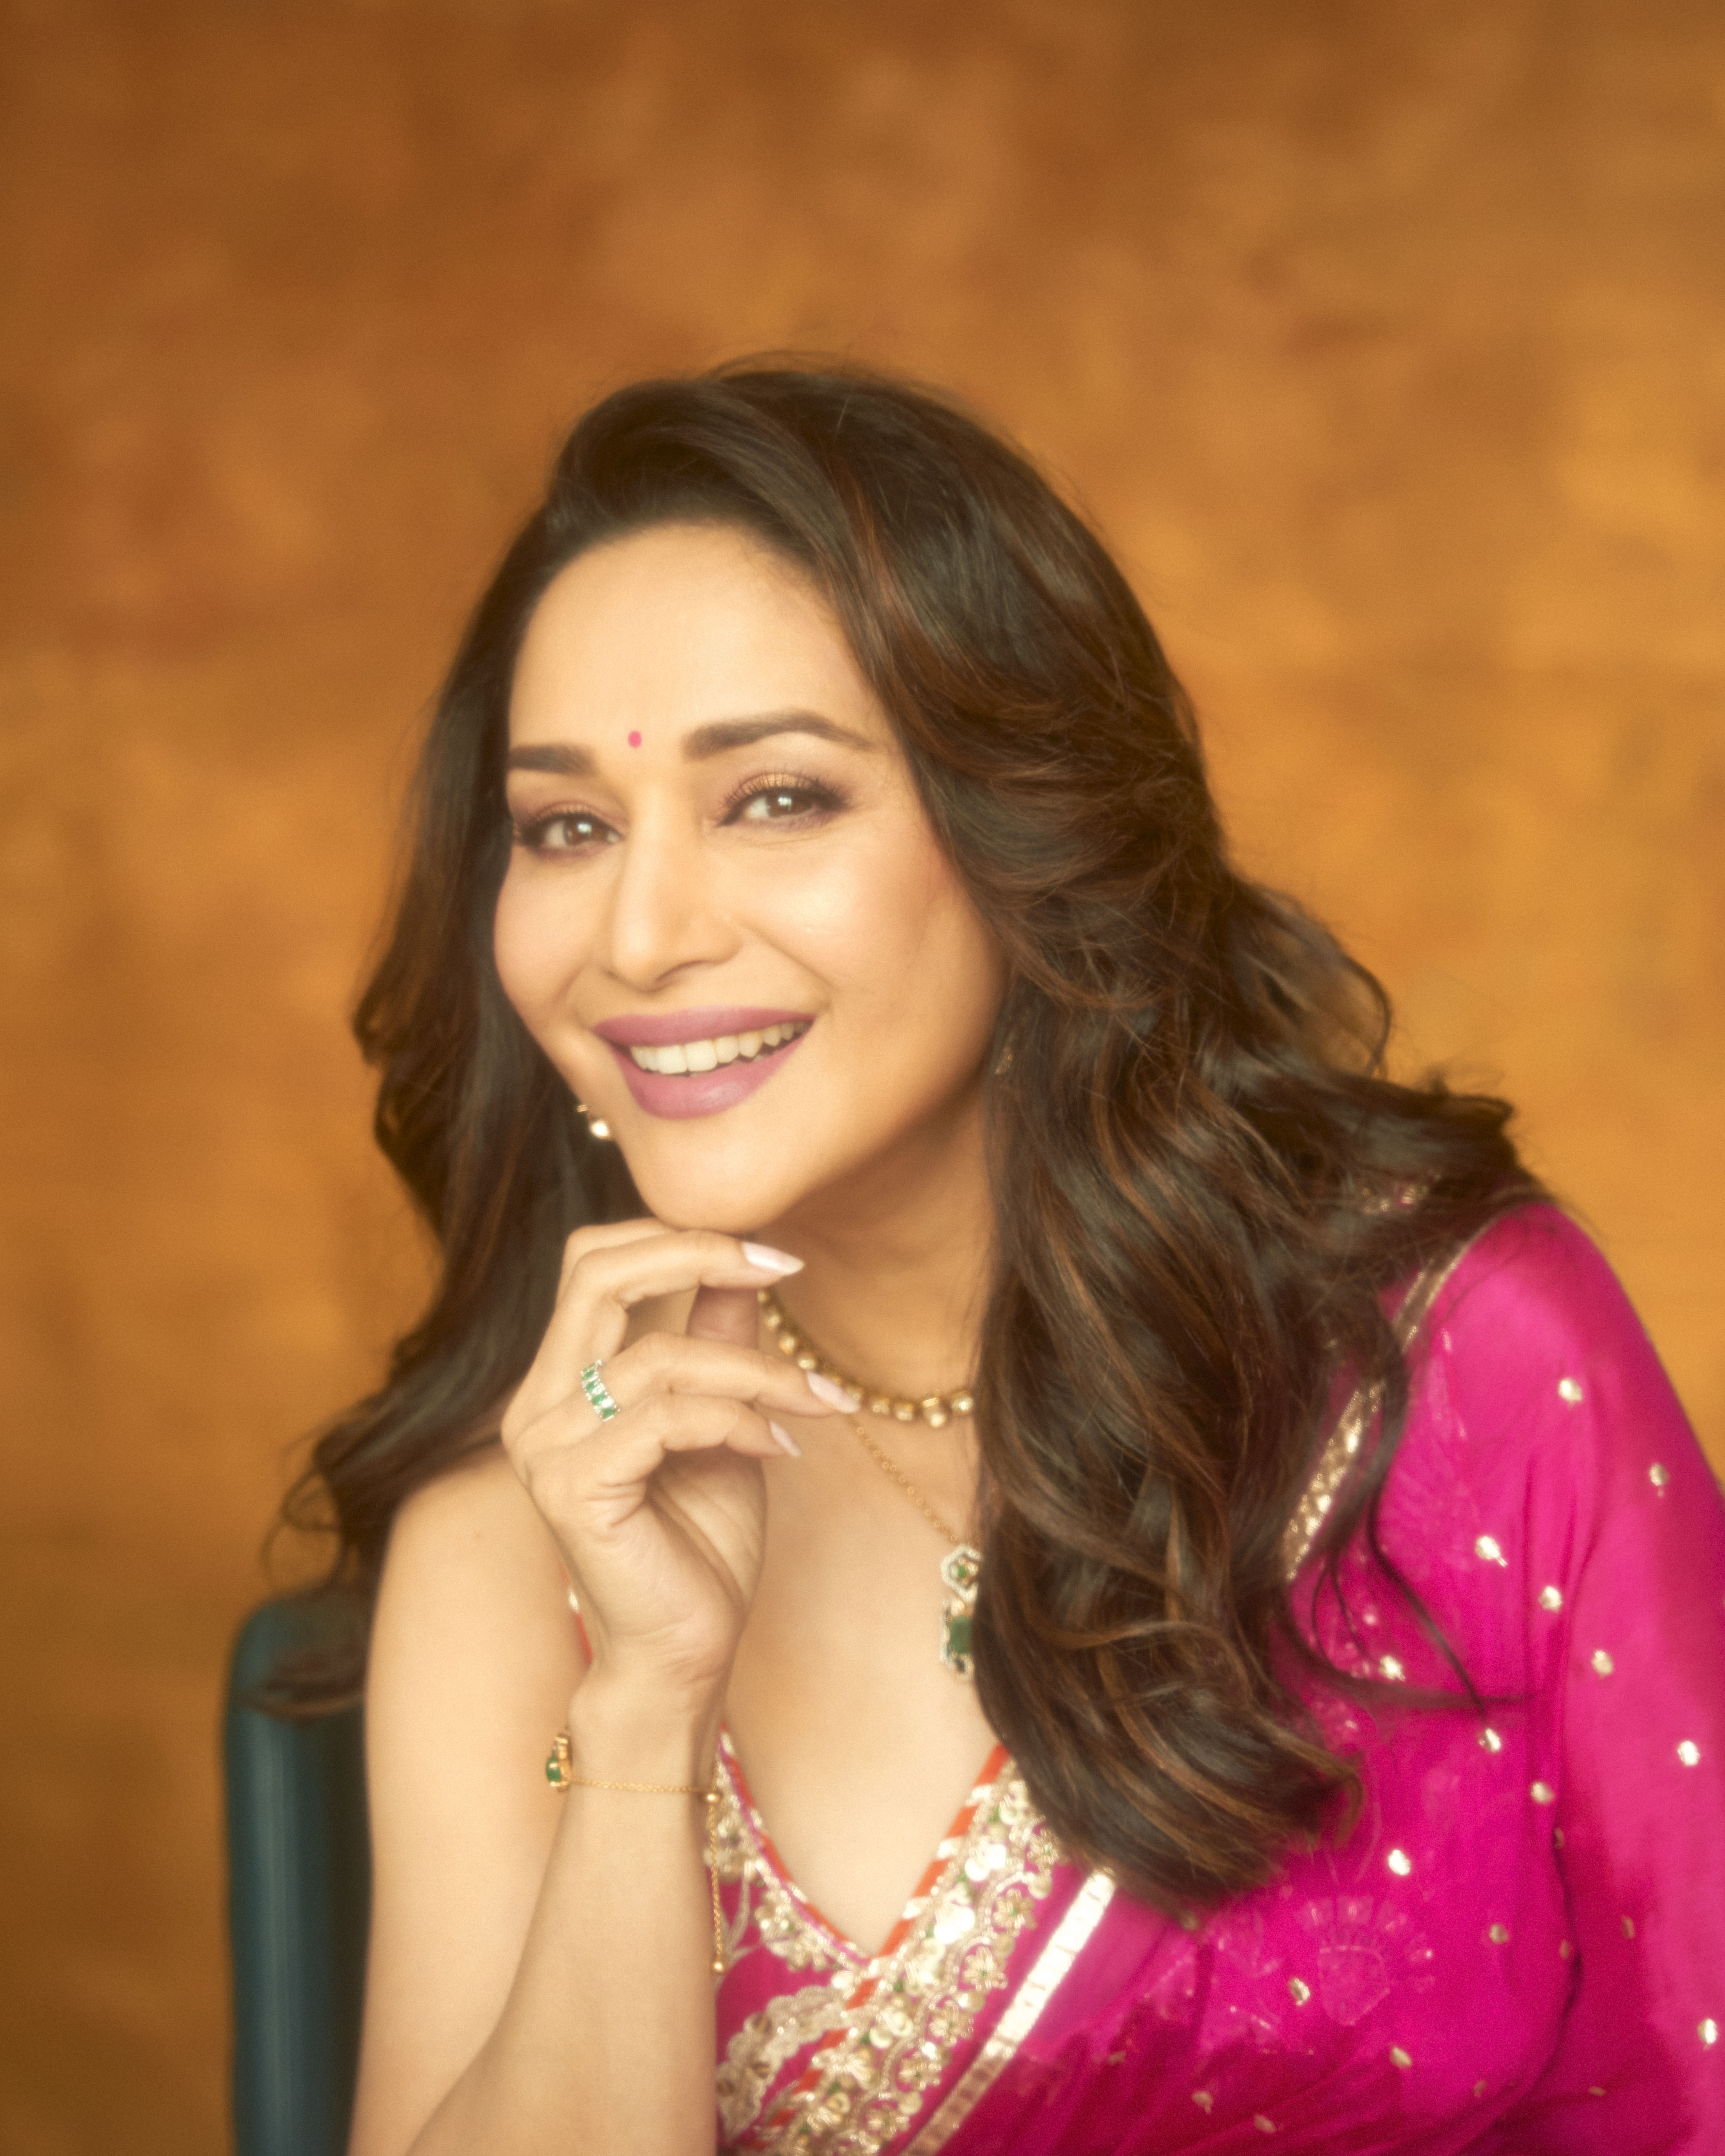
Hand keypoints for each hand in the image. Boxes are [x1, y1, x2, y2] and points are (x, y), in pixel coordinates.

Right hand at [499, 1220, 845, 1713]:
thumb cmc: (699, 1546)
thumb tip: (746, 1265)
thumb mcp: (721, 1422)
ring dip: (758, 1372)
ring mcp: (546, 1448)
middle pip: (596, 1273)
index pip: (592, 1262)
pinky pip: (667, 1420)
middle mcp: (537, 1406)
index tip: (773, 1255)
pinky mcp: (574, 1490)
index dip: (677, 1238)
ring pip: (659, 1356)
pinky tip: (780, 1450)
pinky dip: (738, 1422)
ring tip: (816, 1405)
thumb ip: (717, 1343)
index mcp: (561, 1381)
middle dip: (698, 1255)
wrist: (685, 1655)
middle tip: (783, 1271)